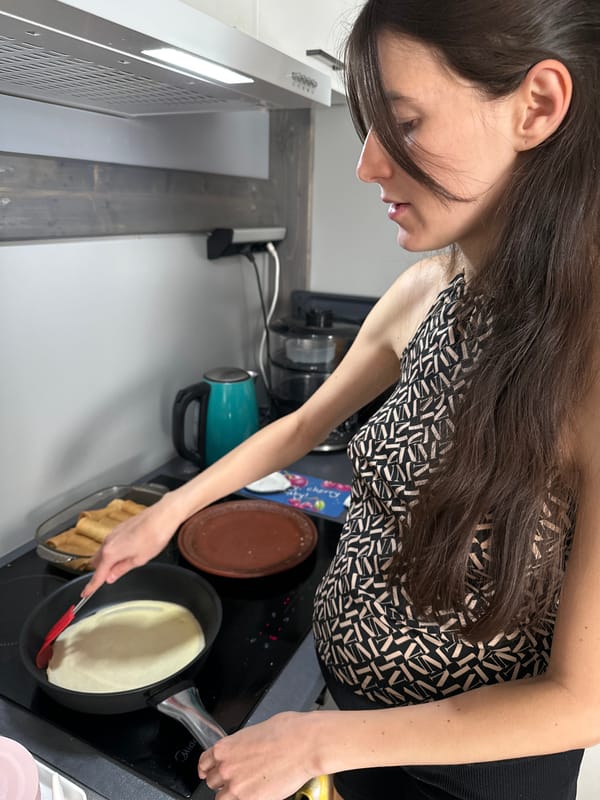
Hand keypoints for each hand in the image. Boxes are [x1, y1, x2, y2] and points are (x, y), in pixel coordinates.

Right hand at [81, 495, 179, 595]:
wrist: (163, 515)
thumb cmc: (154, 536)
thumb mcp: (139, 560)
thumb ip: (122, 569)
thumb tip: (112, 577)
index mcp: (111, 553)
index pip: (98, 574)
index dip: (92, 586)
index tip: (86, 593)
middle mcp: (108, 542)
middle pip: (97, 562)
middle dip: (101, 571)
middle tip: (110, 578)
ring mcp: (113, 533)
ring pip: (104, 551)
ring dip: (108, 560)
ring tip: (124, 565)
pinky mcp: (119, 528)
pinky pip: (111, 543)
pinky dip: (114, 551)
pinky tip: (128, 552)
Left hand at [198, 712, 317, 799]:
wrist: (303, 744)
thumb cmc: (286, 732)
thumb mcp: (255, 731)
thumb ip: (241, 746)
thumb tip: (243, 751)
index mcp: (225, 748)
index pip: (204, 763)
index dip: (207, 769)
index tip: (209, 772)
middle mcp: (226, 768)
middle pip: (212, 782)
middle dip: (222, 781)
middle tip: (236, 778)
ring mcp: (236, 787)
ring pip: (222, 798)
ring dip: (232, 794)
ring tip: (246, 789)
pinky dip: (246, 799)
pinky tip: (256, 794)